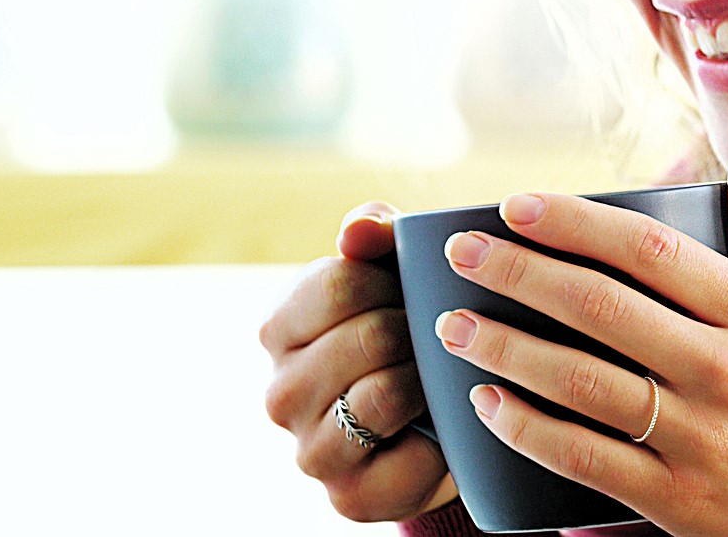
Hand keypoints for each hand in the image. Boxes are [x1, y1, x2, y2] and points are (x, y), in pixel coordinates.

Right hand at [260, 202, 458, 522]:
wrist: (439, 416)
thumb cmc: (411, 324)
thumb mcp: (395, 267)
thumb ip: (375, 232)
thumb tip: (359, 230)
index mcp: (280, 328)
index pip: (337, 284)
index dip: (396, 280)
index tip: (420, 286)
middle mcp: (279, 393)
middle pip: (366, 337)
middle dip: (420, 328)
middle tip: (447, 330)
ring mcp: (309, 451)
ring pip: (383, 394)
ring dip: (430, 377)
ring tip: (445, 369)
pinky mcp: (349, 498)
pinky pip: (410, 455)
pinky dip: (442, 435)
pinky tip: (448, 421)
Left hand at [434, 146, 727, 536]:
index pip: (651, 250)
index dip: (574, 222)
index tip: (516, 205)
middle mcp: (727, 371)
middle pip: (600, 307)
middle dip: (517, 273)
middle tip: (460, 254)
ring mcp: (698, 439)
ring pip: (580, 383)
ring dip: (504, 350)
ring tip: (451, 325)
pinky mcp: (675, 500)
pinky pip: (583, 459)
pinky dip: (527, 430)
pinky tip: (487, 405)